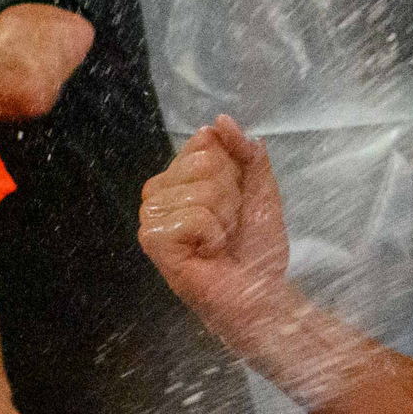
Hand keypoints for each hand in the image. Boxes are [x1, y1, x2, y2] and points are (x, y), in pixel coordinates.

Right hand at [139, 117, 336, 363]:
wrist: (259, 292)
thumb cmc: (256, 246)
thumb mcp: (261, 187)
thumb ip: (246, 151)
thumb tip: (220, 121)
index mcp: (178, 176)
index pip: (203, 142)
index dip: (233, 171)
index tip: (236, 201)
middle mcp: (159, 192)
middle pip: (203, 163)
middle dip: (229, 197)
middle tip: (227, 226)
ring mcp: (152, 216)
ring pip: (199, 190)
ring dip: (222, 220)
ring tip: (218, 241)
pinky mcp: (153, 240)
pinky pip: (192, 216)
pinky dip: (212, 235)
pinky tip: (207, 252)